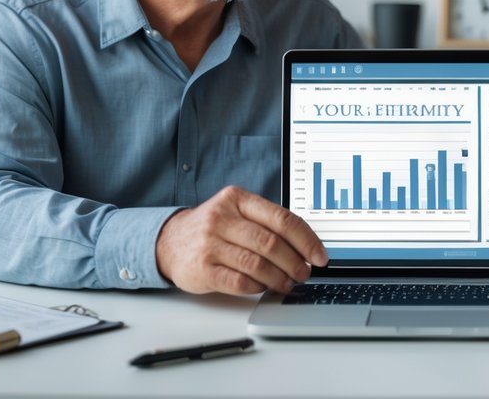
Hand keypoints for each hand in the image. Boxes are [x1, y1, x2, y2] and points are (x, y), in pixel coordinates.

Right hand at [155, 186, 327, 295]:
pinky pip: (239, 281)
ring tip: (288, 283)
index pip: (282, 219)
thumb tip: (306, 246)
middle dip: (295, 262)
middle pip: (271, 243)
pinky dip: (258, 287)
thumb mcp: (236, 212)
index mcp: (237, 200)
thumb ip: (266, 223)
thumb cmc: (212, 229)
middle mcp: (222, 218)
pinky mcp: (202, 269)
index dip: (306, 240)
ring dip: (279, 278)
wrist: (168, 242)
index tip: (320, 256)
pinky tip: (264, 286)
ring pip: (257, 264)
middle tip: (304, 272)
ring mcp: (210, 244)